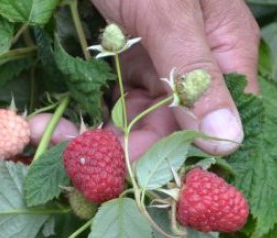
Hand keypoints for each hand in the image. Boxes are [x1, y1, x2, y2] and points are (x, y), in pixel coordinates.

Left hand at [30, 0, 259, 158]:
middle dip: (122, 152)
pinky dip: (84, 118)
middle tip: (78, 166)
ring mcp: (161, 66)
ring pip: (135, 126)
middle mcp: (198, 67)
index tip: (136, 180)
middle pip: (171, 132)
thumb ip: (193, 73)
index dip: (181, 158)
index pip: (219, 127)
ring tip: (47, 139)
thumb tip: (229, 142)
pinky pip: (111, 106)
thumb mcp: (167, 13)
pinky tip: (50, 124)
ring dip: (93, 139)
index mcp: (226, 53)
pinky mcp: (128, 63)